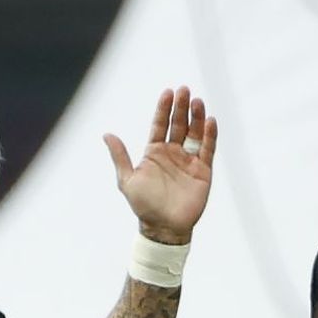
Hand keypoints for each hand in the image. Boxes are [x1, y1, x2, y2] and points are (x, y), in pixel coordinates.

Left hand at [104, 86, 218, 244]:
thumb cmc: (143, 205)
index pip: (159, 125)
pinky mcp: (203, 170)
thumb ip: (120, 156)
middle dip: (181, 107)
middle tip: (184, 89)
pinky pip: (207, 149)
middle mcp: (172, 153)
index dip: (163, 109)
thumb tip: (107, 134)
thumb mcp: (127, 179)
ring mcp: (188, 161)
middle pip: (178, 125)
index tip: (167, 93)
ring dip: (196, 117)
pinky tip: (210, 120)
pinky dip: (209, 135)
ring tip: (197, 101)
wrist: (163, 227)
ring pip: (194, 133)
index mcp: (154, 153)